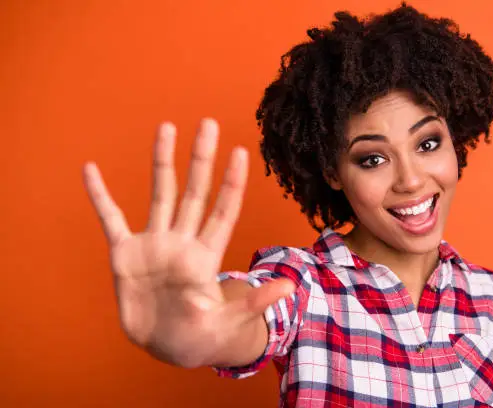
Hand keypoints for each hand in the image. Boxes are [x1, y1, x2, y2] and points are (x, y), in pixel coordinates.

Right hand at [83, 119, 293, 366]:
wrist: (165, 346)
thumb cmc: (201, 337)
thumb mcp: (228, 322)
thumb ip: (253, 303)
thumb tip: (289, 288)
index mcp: (207, 256)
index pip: (224, 211)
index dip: (232, 183)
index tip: (240, 151)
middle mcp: (182, 242)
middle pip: (195, 192)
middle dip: (202, 158)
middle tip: (209, 124)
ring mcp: (154, 245)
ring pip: (160, 194)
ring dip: (162, 161)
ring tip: (166, 127)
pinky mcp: (125, 255)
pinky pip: (111, 219)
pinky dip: (100, 196)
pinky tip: (91, 170)